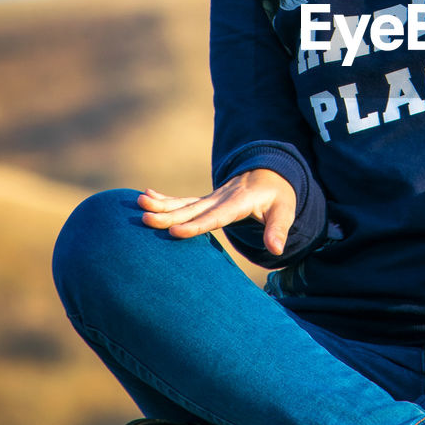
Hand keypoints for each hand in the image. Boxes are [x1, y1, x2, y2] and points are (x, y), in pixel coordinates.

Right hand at [136, 168, 295, 256]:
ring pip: (183, 202)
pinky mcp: (206, 200)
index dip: (195, 225)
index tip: (175, 231)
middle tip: (145, 218)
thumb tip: (276, 249)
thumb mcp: (285, 211)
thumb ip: (279, 230)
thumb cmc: (278, 197)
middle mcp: (220, 198)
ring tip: (139, 203)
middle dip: (168, 214)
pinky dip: (165, 198)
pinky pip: (183, 200)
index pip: (215, 217)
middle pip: (192, 209)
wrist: (270, 176)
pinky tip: (146, 195)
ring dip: (161, 204)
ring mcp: (211, 198)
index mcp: (238, 202)